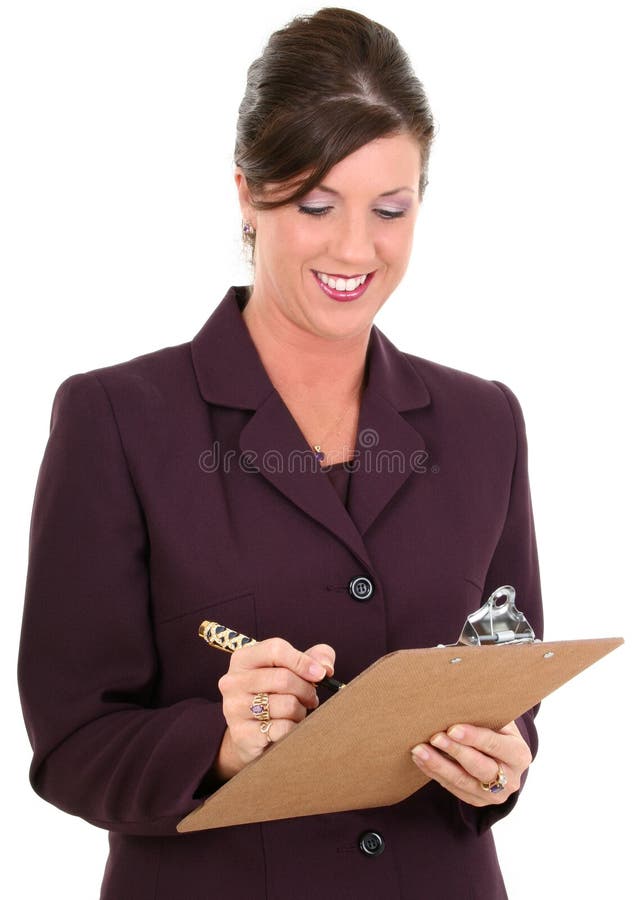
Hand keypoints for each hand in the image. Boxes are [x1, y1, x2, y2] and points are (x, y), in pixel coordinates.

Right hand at [214, 638, 335, 779]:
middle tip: (311, 698)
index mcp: (242, 659)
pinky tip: (290, 727)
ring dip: (301, 710)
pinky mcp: (242, 734)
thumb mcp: (292, 669)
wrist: (251, 736)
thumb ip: (315, 657)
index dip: (302, 661)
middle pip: (284, 678)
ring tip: (297, 712)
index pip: (275, 650)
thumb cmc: (275, 694)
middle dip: (306, 690)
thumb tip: (326, 668)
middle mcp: (232, 681)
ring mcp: (234, 708)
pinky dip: (294, 728)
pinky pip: (283, 728)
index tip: (320, 674)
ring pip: (287, 705)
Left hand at [410, 720, 531, 806]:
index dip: (473, 737)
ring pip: (462, 781)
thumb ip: (485, 715)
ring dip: (438, 765)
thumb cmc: (497, 731)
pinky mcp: (476, 801)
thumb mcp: (500, 722)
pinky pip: (452, 788)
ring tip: (419, 750)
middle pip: (479, 766)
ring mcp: (493, 795)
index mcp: (519, 755)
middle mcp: (510, 779)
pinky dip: (434, 773)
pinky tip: (420, 760)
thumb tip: (457, 701)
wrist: (502, 758)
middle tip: (433, 737)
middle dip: (454, 751)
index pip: (495, 745)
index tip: (452, 729)